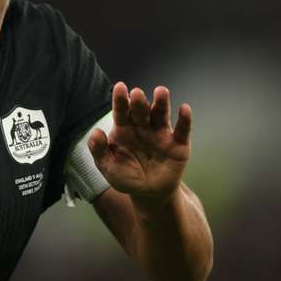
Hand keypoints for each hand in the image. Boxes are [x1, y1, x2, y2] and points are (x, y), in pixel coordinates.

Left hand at [89, 82, 192, 203]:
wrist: (148, 194)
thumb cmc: (125, 177)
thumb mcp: (108, 167)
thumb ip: (99, 150)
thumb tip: (96, 132)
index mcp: (124, 129)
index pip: (121, 112)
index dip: (120, 100)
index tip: (119, 87)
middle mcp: (143, 127)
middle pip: (141, 111)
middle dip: (139, 102)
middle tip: (137, 93)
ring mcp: (161, 134)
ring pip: (161, 115)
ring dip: (161, 103)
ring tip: (161, 91)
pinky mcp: (179, 144)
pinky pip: (182, 130)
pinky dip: (185, 120)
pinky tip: (184, 109)